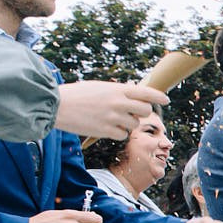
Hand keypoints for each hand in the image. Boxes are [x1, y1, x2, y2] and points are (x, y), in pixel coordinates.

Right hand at [52, 81, 172, 138]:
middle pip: (145, 111)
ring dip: (127, 124)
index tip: (165, 100)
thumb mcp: (99, 87)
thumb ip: (117, 92)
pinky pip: (122, 135)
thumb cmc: (76, 95)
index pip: (146, 92)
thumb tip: (133, 97)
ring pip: (134, 125)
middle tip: (131, 113)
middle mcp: (119, 103)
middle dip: (141, 113)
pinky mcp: (106, 131)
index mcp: (118, 89)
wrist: (56, 105)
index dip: (158, 96)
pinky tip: (106, 127)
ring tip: (111, 118)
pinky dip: (117, 133)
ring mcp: (114, 117)